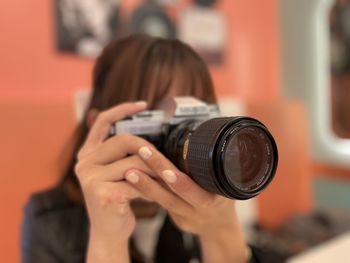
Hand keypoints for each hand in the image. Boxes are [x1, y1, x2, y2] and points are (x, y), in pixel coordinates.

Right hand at [75, 102, 155, 261]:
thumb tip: (152, 140)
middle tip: (163, 160)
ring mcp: (90, 178)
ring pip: (134, 162)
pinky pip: (137, 182)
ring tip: (163, 180)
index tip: (143, 105)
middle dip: (149, 149)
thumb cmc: (118, 197)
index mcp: (87, 154)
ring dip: (154, 172)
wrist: (109, 231)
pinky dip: (151, 188)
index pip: (102, 122)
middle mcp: (84, 163)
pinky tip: (155, 196)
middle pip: (124, 140)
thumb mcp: (117, 172)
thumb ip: (124, 155)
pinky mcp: (101, 193)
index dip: (122, 109)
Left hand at [123, 146, 247, 262]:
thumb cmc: (224, 198)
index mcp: (214, 200)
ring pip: (163, 199)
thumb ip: (215, 170)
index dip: (181, 183)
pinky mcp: (175, 218)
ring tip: (130, 171)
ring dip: (145, 184)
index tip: (166, 172)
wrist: (220, 226)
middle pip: (175, 192)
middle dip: (159, 172)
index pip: (197, 191)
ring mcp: (185, 216)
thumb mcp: (228, 185)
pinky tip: (133, 179)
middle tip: (143, 153)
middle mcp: (198, 209)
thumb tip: (207, 139)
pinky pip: (160, 203)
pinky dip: (147, 190)